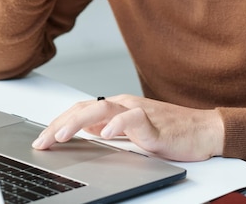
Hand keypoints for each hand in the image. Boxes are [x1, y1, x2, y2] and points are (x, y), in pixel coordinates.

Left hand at [32, 95, 224, 161]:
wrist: (203, 130)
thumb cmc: (171, 131)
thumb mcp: (133, 131)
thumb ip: (111, 128)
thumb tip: (87, 129)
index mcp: (118, 107)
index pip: (81, 111)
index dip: (59, 123)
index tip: (42, 138)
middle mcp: (125, 104)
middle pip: (86, 109)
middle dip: (60, 124)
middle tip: (42, 141)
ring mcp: (139, 111)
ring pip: (103, 110)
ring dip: (79, 122)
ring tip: (62, 136)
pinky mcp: (155, 123)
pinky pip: (134, 120)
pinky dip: (118, 125)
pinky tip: (106, 134)